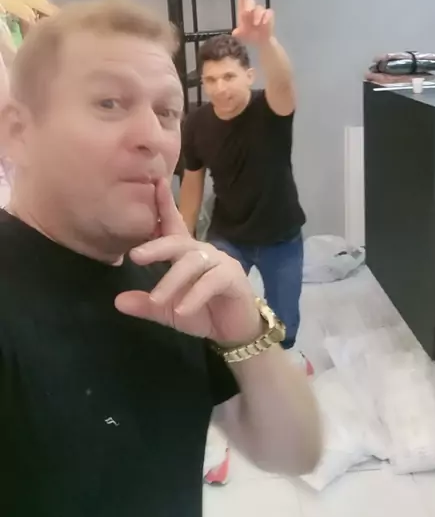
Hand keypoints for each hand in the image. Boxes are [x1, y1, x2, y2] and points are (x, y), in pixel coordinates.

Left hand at [115, 180, 261, 344]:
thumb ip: (146, 304)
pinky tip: (182, 310)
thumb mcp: (169, 311)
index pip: (173, 226)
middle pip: (179, 242)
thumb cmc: (203, 312)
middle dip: (157, 246)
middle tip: (135, 255)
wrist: (235, 333)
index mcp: (186, 254)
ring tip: (157, 300)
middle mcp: (203, 252)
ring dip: (173, 280)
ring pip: (193, 262)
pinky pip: (212, 281)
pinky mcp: (234, 278)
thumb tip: (117, 301)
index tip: (155, 183)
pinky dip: (195, 295)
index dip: (165, 204)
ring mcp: (221, 263)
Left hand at [232, 0, 274, 44]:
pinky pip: (268, 12)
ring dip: (257, 16)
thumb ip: (238, 33)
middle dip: (249, 7)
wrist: (260, 42)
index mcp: (243, 12)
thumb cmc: (249, 36)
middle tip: (247, 13)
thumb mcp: (241, 36)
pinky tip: (264, 23)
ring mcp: (261, 12)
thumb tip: (235, 32)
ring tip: (256, 25)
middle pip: (251, 2)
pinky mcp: (269, 16)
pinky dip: (266, 17)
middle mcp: (252, 9)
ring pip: (260, 8)